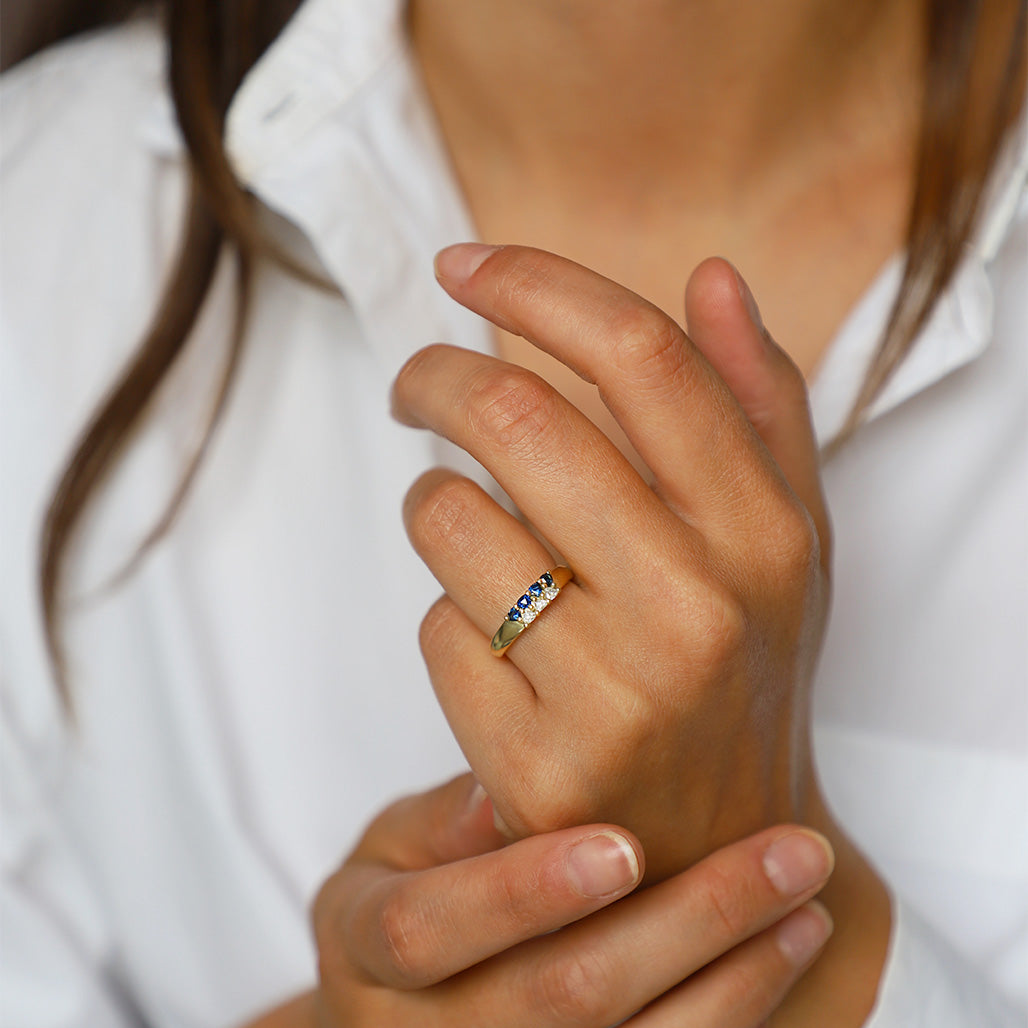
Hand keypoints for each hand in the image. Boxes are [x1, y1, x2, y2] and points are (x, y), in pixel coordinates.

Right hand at [260, 774, 833, 1026]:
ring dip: (734, 980)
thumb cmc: (406, 895)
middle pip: (561, 1000)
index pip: (432, 931)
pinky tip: (782, 959)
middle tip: (786, 855)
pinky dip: (730, 1018)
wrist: (408, 1008)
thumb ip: (445, 821)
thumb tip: (505, 793)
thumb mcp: (393, 845)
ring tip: (807, 906)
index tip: (623, 844)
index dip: (523, 892)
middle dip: (684, 923)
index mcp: (365, 954)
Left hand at [393, 245, 829, 881]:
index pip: (638, 357)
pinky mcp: (535, 767)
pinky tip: (492, 643)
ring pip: (448, 519)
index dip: (534, 284)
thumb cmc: (743, 669)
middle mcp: (696, 608)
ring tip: (461, 525)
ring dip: (431, 501)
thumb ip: (761, 404)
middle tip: (415, 383)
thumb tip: (715, 274)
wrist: (718, 846)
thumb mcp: (787, 540)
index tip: (461, 265)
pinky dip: (446, 614)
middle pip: (515, 417)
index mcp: (764, 535)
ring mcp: (614, 696)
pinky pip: (434, 630)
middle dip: (433, 375)